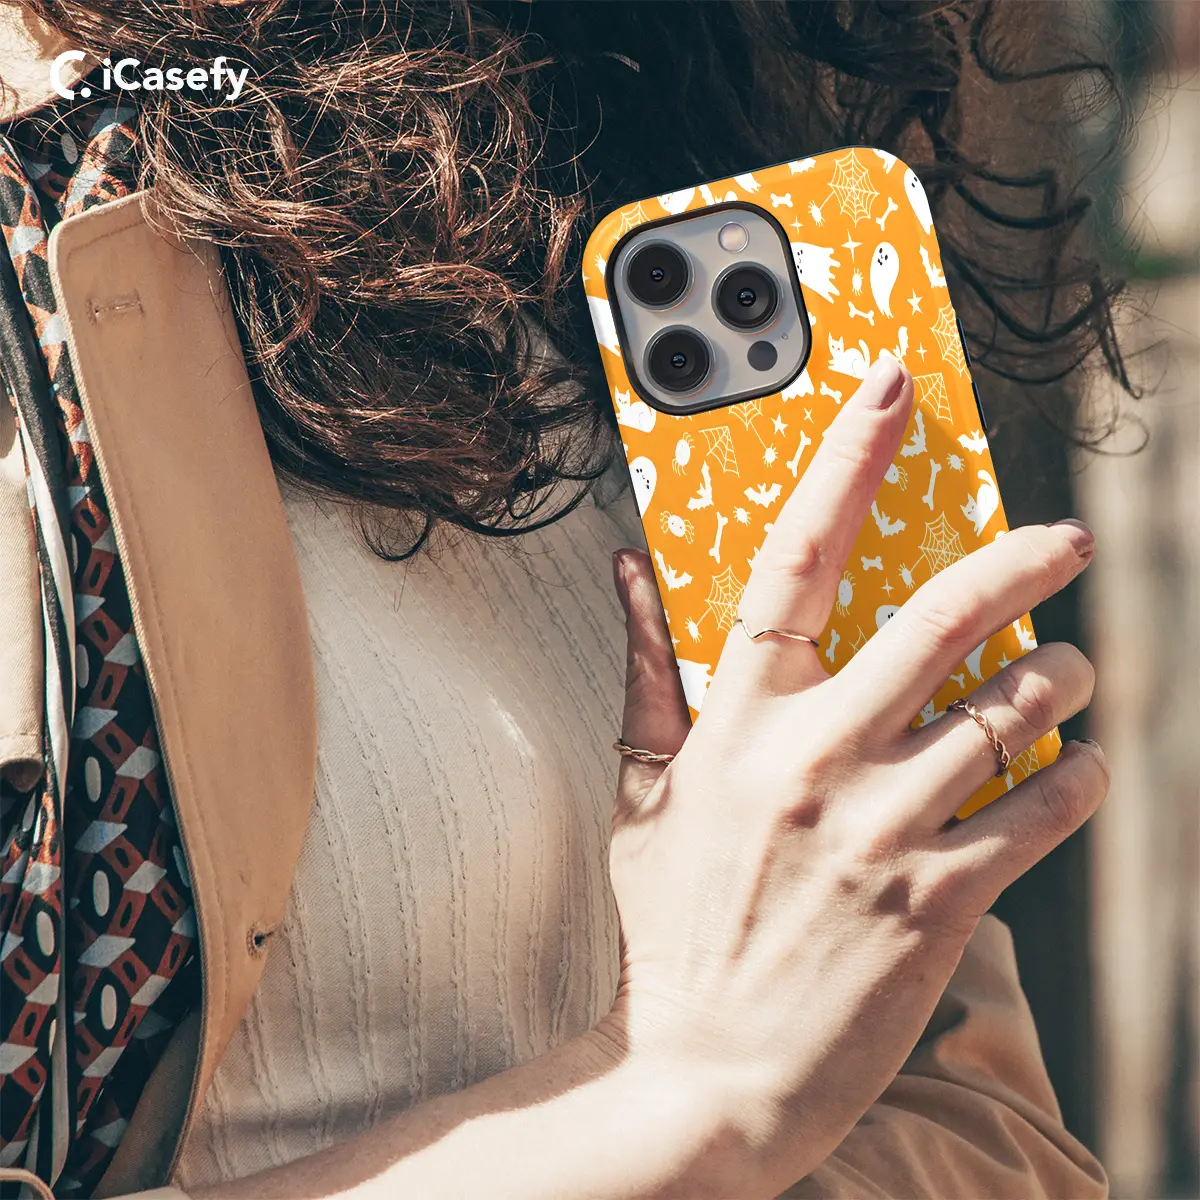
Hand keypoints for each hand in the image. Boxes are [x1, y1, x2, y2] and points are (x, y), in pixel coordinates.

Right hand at [604, 357, 1107, 1194]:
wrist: (704, 1072)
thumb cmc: (672, 926)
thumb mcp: (642, 794)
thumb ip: (644, 673)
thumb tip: (627, 570)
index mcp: (738, 723)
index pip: (793, 559)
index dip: (845, 462)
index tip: (890, 392)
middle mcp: (815, 759)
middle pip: (939, 619)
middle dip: (1020, 563)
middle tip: (1063, 540)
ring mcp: (881, 828)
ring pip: (1008, 712)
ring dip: (1060, 680)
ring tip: (1072, 674)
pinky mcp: (939, 900)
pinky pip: (1038, 811)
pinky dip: (1074, 777)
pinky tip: (1076, 765)